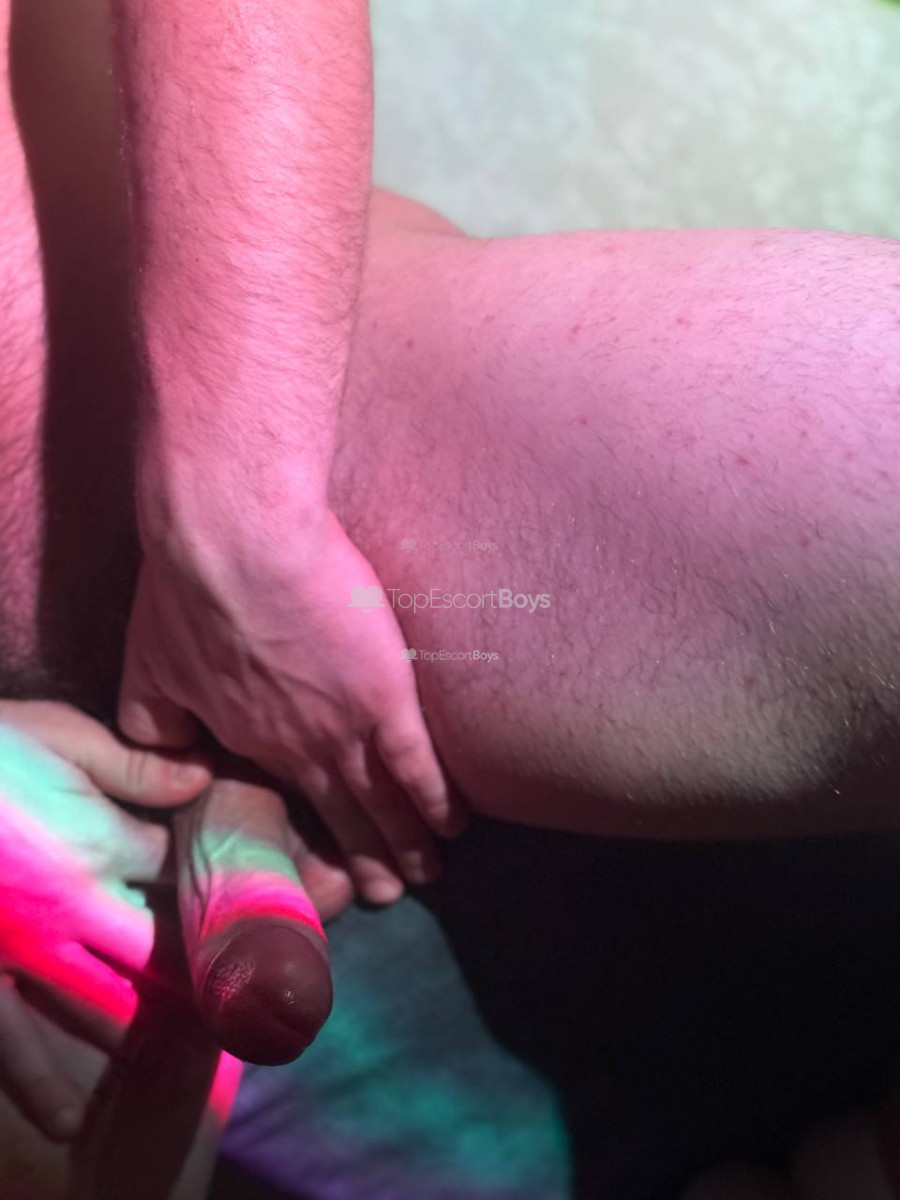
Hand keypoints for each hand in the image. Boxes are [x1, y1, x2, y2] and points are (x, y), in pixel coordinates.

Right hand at [0, 700, 209, 1141]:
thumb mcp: (56, 733)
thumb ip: (132, 765)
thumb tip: (203, 779)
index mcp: (99, 843)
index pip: (181, 874)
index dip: (212, 881)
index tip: (239, 891)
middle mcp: (70, 911)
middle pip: (159, 957)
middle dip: (198, 975)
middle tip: (236, 996)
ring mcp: (19, 954)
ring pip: (101, 1011)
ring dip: (144, 1033)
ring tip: (185, 1055)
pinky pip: (10, 1045)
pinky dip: (40, 1085)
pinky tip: (65, 1116)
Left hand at [120, 510, 466, 903]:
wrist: (232, 542)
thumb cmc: (185, 590)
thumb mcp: (149, 664)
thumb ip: (158, 718)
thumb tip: (177, 753)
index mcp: (244, 740)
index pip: (280, 799)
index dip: (302, 831)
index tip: (316, 855)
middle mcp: (296, 749)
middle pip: (336, 814)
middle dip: (361, 857)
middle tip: (385, 893)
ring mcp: (342, 728)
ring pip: (379, 801)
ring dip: (403, 842)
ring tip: (425, 873)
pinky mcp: (384, 699)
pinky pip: (415, 765)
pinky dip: (435, 799)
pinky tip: (454, 824)